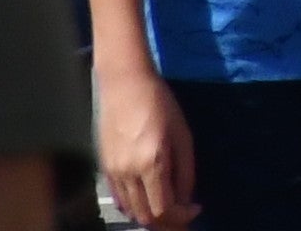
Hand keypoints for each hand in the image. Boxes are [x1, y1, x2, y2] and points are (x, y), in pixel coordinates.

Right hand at [97, 62, 198, 226]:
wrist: (124, 84)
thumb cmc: (160, 103)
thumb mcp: (182, 134)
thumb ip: (185, 170)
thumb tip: (187, 198)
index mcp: (151, 163)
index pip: (164, 209)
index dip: (182, 217)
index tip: (196, 208)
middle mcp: (128, 172)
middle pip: (145, 216)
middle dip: (167, 222)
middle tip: (183, 214)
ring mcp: (113, 172)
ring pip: (131, 210)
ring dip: (150, 215)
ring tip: (168, 207)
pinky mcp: (104, 168)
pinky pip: (119, 199)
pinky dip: (134, 206)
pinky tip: (148, 197)